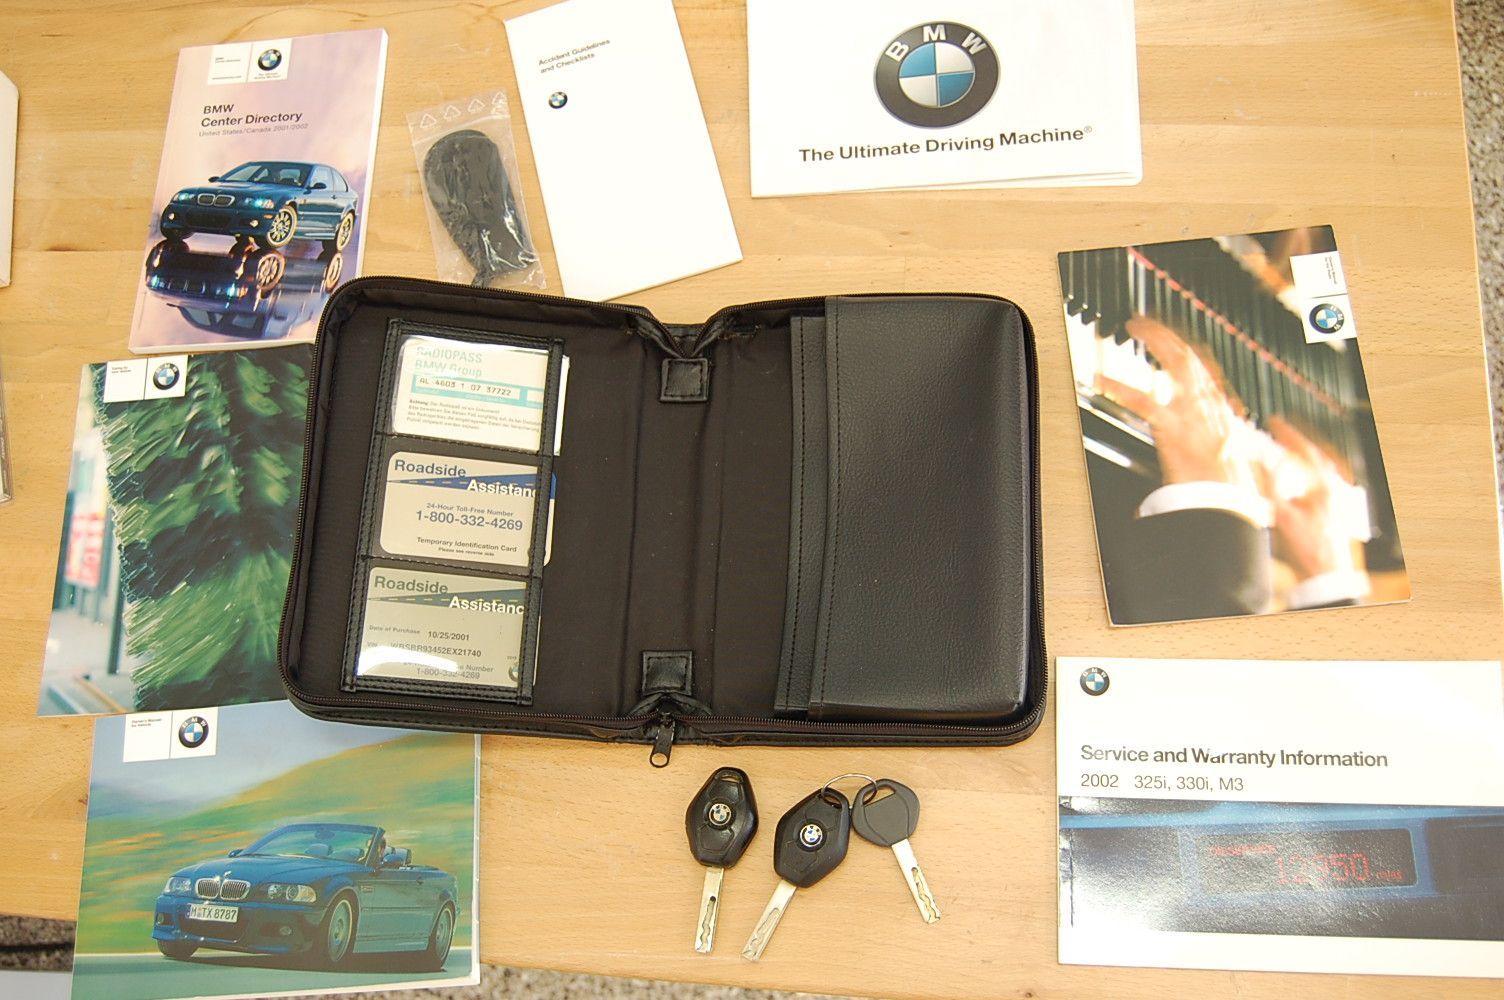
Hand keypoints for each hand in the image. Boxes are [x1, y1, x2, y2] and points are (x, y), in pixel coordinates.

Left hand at [1096, 316, 1255, 489]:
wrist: (1226, 506)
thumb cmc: (1227, 488)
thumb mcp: (1229, 459)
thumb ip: (1220, 440)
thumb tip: (1219, 438)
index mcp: (1220, 412)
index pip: (1204, 369)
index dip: (1184, 349)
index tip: (1170, 339)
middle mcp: (1210, 406)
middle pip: (1190, 356)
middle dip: (1167, 335)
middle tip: (1144, 324)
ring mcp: (1194, 415)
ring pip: (1175, 364)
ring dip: (1154, 341)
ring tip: (1133, 328)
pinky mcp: (1175, 430)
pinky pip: (1145, 400)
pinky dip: (1121, 387)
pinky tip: (1102, 380)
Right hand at [1254, 418, 1361, 579]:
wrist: (1326, 572)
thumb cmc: (1306, 547)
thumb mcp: (1283, 515)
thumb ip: (1273, 486)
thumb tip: (1264, 462)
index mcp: (1323, 486)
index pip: (1305, 451)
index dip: (1289, 434)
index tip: (1276, 422)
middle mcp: (1333, 489)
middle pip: (1316, 457)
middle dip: (1297, 442)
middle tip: (1282, 431)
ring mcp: (1336, 498)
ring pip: (1319, 469)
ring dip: (1303, 458)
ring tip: (1289, 449)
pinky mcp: (1334, 508)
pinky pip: (1320, 481)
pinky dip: (1307, 472)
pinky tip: (1299, 477)